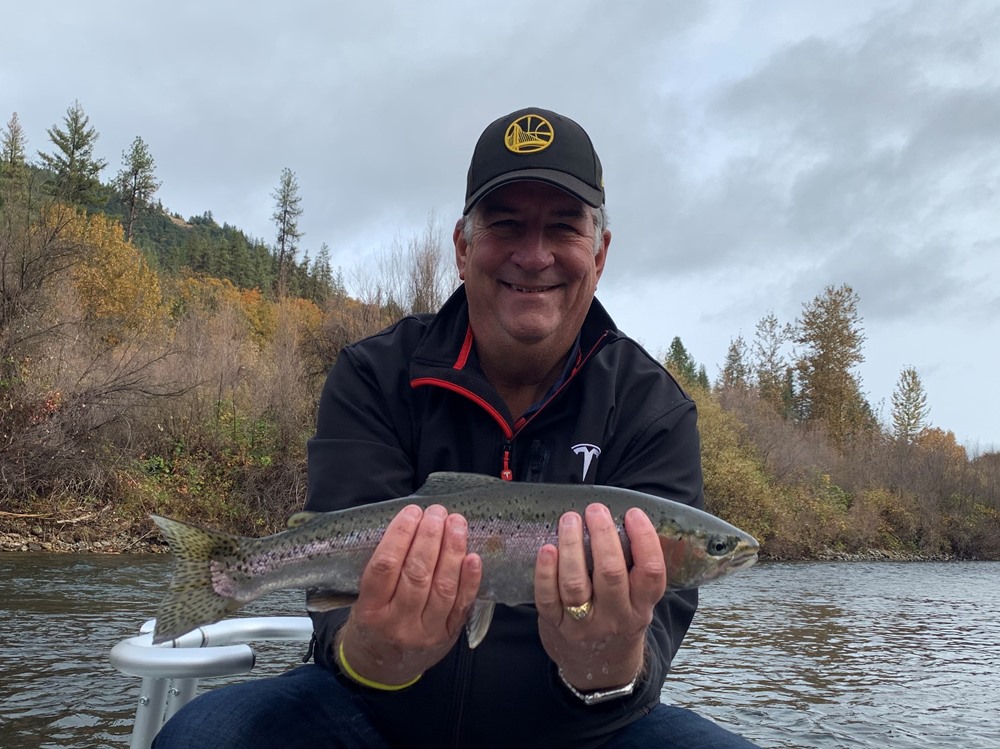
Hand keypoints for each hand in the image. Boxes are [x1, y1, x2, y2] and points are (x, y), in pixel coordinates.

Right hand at [337, 504, 481, 685]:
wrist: (382, 669)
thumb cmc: (372, 625)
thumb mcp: (362, 601)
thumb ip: (383, 570)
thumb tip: (411, 525)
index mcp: (370, 610)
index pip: (384, 566)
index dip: (400, 535)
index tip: (411, 512)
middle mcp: (398, 623)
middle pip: (416, 574)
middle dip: (429, 537)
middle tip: (437, 512)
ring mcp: (426, 632)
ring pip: (442, 587)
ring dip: (452, 550)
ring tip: (456, 523)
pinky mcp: (448, 636)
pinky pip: (462, 605)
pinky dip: (470, 580)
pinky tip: (473, 557)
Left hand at [534, 504, 665, 690]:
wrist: (599, 671)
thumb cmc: (619, 622)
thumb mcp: (638, 604)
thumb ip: (634, 570)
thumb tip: (621, 518)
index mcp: (641, 608)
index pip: (650, 573)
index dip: (644, 540)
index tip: (633, 514)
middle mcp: (615, 617)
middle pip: (611, 574)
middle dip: (602, 536)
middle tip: (595, 510)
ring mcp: (583, 624)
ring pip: (575, 583)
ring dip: (571, 547)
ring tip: (569, 519)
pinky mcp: (554, 625)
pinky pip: (547, 597)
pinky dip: (545, 572)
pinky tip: (547, 548)